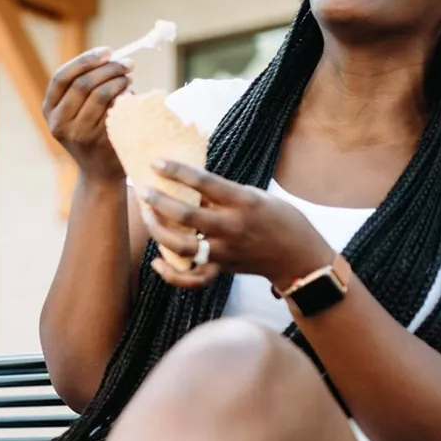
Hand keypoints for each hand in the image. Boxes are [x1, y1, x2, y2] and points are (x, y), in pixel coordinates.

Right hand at [42, 47, 134, 181]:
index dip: (85, 60)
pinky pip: (115, 110)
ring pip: (100, 95)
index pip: (62, 77)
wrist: (99, 172)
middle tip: (127, 64)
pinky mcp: (98, 142)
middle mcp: (59, 123)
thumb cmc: (91, 131)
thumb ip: (83, 85)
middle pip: (83, 84)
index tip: (108, 51)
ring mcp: (78, 135)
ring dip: (119, 81)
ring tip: (129, 79)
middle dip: (109, 68)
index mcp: (49, 109)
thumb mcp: (75, 110)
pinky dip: (126, 98)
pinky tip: (130, 95)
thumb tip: (110, 55)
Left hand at [140, 160, 335, 291]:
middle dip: (159, 202)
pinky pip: (191, 278)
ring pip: (181, 247)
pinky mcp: (221, 270)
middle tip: (143, 190)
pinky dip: (170, 274)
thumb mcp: (255, 196)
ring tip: (147, 216)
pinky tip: (158, 261)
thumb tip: (187, 185)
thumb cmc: (278, 218)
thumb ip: (223, 194)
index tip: (156, 162)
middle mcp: (232, 227)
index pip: (205, 182)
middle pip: (187, 216)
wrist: (297, 256)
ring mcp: (225, 251)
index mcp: (244, 202)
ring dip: (158, 231)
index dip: (177, 171)